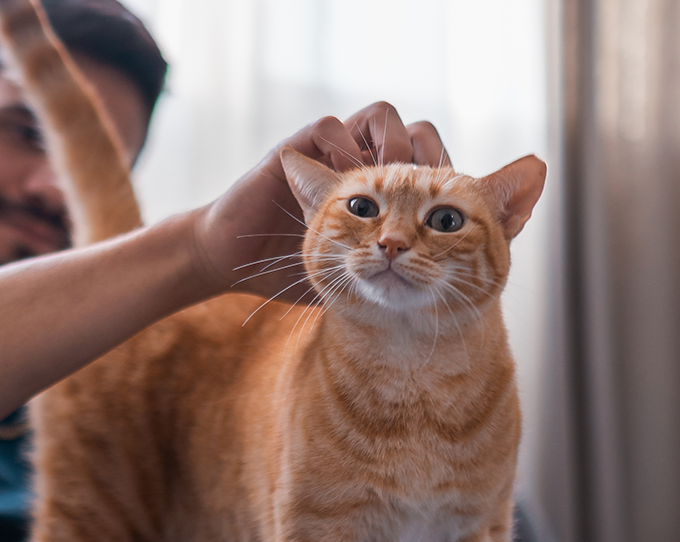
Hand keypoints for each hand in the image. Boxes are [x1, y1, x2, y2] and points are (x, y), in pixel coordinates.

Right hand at [187, 102, 448, 303]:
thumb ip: (384, 272)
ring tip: (386, 182)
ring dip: (390, 145)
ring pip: (381, 116)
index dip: (442, 177)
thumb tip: (440, 287)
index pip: (428, 165)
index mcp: (379, 195)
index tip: (443, 208)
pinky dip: (342, 148)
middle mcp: (359, 166)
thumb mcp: (350, 278)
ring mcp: (329, 155)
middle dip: (425, 158)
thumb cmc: (290, 273)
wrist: (236, 263)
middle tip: (422, 190)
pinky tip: (342, 185)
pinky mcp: (297, 151)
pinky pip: (331, 126)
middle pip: (414, 132)